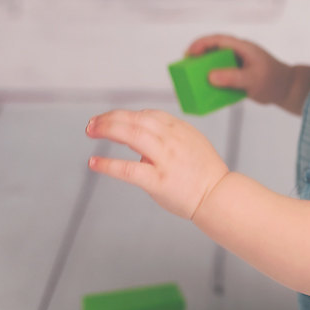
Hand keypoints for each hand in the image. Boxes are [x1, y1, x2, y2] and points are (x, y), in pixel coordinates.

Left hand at [87, 109, 228, 219]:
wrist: (218, 195)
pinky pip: (128, 170)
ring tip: (91, 131)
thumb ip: (169, 137)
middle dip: (110, 118)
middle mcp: (172, 140)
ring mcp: (165, 159)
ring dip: (107, 130)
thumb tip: (140, 141)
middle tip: (92, 123)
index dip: (126, 115)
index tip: (112, 119)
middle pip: (135, 120)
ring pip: (131, 135)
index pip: (148, 114)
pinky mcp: (158, 180)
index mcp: (180, 129)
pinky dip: (108, 164)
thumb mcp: (192, 143)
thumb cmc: (204, 173)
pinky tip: (93, 163)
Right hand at [185, 34, 292, 105]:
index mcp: (242, 47)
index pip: (218, 40)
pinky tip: (204, 92)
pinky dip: (212, 82)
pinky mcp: (237, 76)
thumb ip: (233, 78)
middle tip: (184, 67)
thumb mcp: (253, 79)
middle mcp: (237, 53)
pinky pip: (220, 76)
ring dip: (203, 71)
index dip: (201, 44)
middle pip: (213, 51)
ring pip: (215, 64)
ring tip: (191, 81)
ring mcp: (237, 64)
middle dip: (197, 57)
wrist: (287, 89)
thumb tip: (210, 77)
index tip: (188, 53)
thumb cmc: (273, 80)